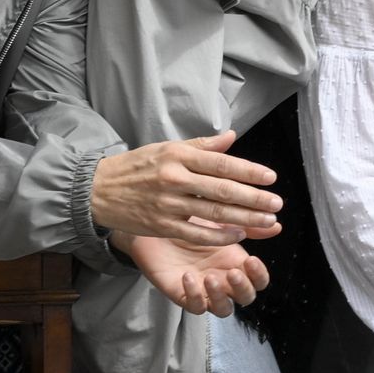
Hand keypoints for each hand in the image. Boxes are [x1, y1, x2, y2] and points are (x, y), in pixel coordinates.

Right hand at [91, 131, 283, 245]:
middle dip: (254, 199)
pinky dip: (219, 236)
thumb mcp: (166, 148)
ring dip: (244, 219)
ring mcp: (167, 204)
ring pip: (214, 214)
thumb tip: (231, 136)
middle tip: (277, 203)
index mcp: (178, 155)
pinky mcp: (161, 225)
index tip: (271, 178)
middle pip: (223, 190)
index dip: (249, 171)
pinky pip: (196, 233)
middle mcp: (174, 178)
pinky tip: (238, 235)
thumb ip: (201, 146)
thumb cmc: (136, 167)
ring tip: (266, 221)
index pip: (222, 163)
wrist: (97, 190)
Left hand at [116, 231, 269, 315]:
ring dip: (220, 297)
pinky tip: (187, 276)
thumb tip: (276, 224)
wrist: (155, 222)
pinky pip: (194, 306)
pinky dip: (194, 296)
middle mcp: (223, 279)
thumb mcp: (220, 219)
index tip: (252, 260)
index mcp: (236, 262)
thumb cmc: (189, 220)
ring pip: (222, 308)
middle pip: (245, 297)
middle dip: (242, 288)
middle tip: (232, 273)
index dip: (259, 275)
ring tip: (209, 278)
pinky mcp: (182, 294)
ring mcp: (204, 289)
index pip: (258, 279)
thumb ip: (246, 223)